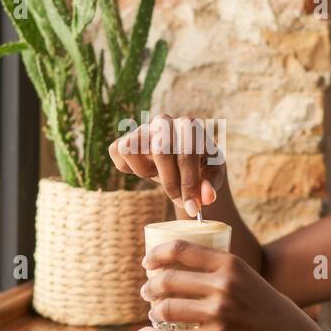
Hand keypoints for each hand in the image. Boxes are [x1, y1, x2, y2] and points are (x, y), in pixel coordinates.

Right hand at [108, 114, 226, 216]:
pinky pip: (117, 151)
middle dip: (170, 183)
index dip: (189, 184)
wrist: (183, 159)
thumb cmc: (201, 165)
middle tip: (179, 201)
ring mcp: (143, 127)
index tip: (193, 208)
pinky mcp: (126, 136)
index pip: (186, 154)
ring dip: (144, 170)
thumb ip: (211, 184)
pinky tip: (147, 169)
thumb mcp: (213, 174)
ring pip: (130, 147)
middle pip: (160, 151)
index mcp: (190, 126)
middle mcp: (164, 121)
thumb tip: (206, 197)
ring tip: (160, 174)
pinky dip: (128, 167)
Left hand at [135, 238, 326, 330]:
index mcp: (231, 264)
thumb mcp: (251, 281)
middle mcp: (223, 285)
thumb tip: (183, 273)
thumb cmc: (273, 314)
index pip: (182, 249)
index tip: (147, 262)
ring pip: (166, 308)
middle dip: (150, 287)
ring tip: (154, 314)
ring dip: (153, 311)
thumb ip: (222, 274)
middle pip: (168, 280)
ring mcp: (219, 313)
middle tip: (147, 292)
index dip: (157, 254)